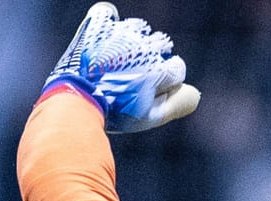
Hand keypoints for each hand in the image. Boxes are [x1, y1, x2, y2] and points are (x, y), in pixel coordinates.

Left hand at [42, 2, 200, 133]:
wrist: (76, 101)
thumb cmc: (113, 112)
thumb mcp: (149, 117)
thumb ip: (178, 104)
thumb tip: (195, 93)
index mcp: (159, 70)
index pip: (176, 69)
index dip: (165, 84)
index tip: (148, 93)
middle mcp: (144, 47)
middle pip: (159, 48)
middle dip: (148, 63)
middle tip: (128, 80)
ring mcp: (121, 34)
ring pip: (137, 31)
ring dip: (131, 45)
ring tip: (114, 64)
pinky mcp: (98, 27)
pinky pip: (106, 13)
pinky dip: (107, 22)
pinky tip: (103, 37)